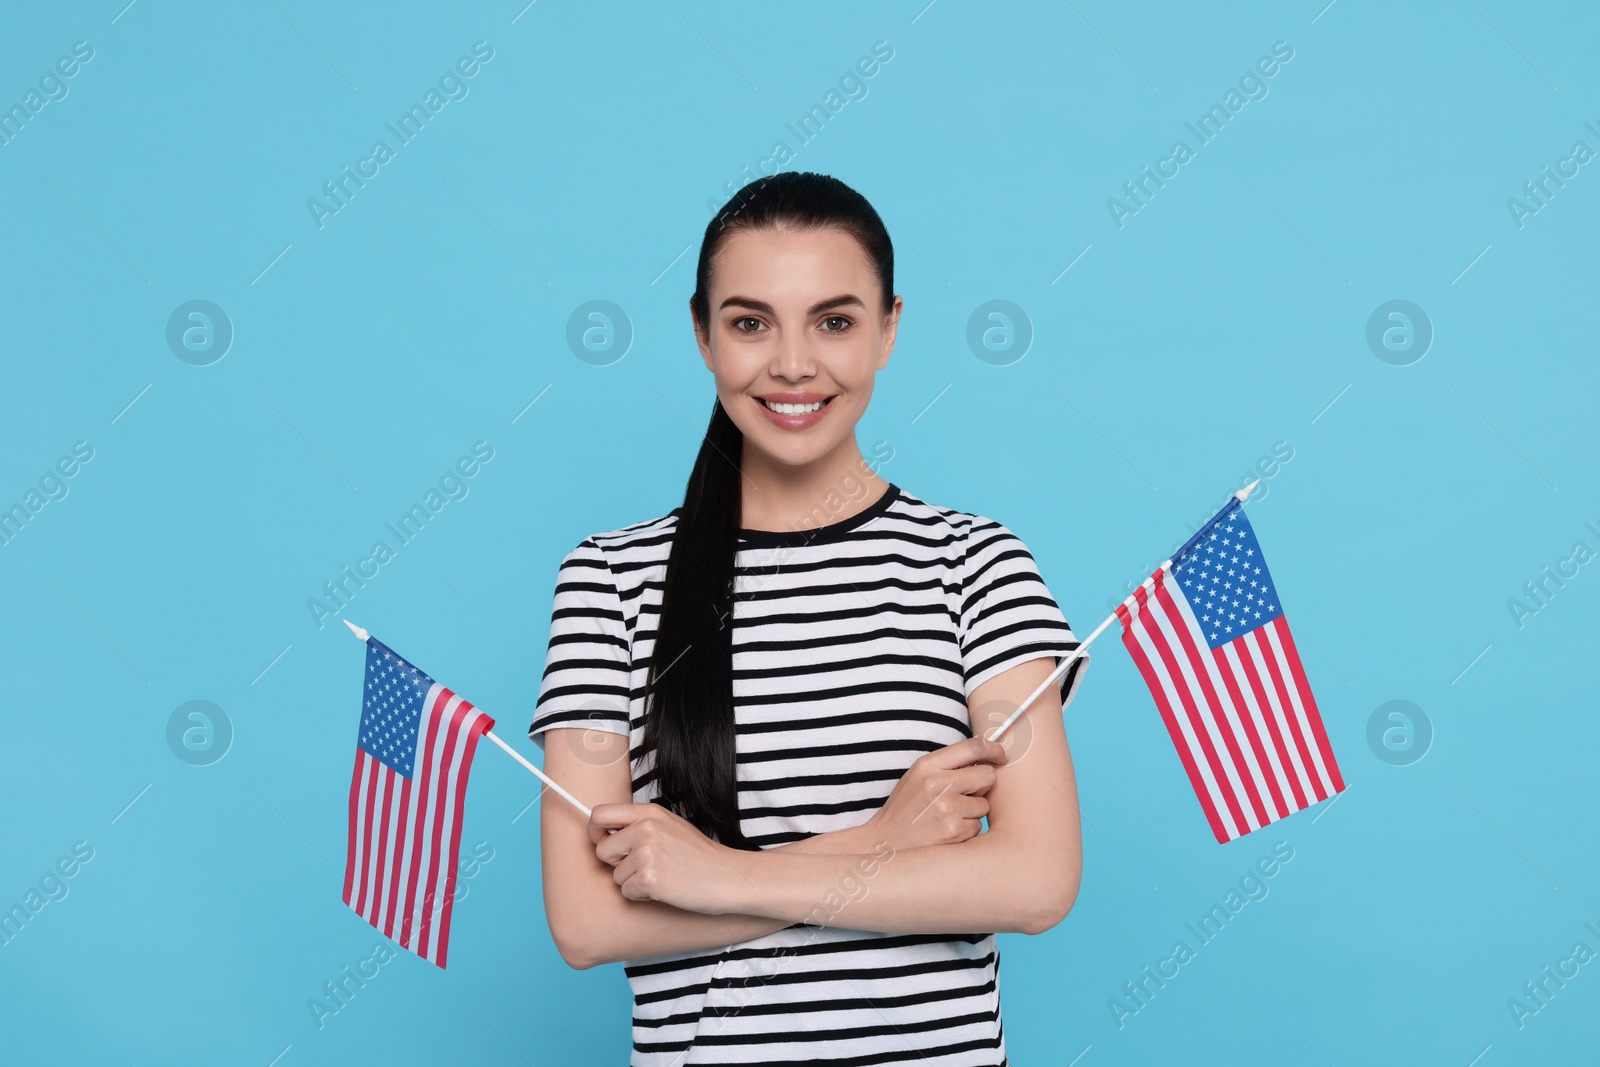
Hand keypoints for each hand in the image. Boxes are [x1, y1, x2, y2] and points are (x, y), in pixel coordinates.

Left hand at [589, 802, 750, 914]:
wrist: (727, 878)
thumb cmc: (700, 856)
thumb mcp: (671, 827)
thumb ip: (640, 825)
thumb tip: (605, 833)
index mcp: (649, 813)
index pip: (600, 814)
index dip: (595, 831)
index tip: (602, 842)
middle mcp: (645, 829)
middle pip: (602, 849)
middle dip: (616, 863)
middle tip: (643, 866)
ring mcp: (646, 853)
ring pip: (615, 875)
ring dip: (633, 881)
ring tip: (662, 876)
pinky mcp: (648, 878)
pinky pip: (626, 892)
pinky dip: (642, 895)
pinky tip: (664, 888)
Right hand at [865, 736, 1008, 850]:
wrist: (886, 844)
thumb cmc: (906, 809)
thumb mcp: (917, 777)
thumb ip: (946, 765)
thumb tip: (985, 756)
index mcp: (927, 766)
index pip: (973, 747)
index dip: (994, 749)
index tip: (1001, 755)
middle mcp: (937, 784)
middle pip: (988, 775)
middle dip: (983, 785)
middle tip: (968, 793)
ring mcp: (946, 808)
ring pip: (984, 804)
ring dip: (972, 811)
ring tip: (948, 816)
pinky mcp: (954, 831)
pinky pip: (977, 826)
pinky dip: (966, 830)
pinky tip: (947, 831)